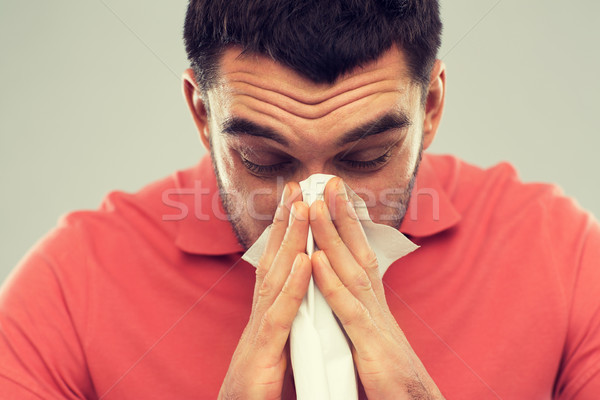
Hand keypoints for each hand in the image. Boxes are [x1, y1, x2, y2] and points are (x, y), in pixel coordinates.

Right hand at [219, 183, 311, 399]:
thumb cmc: (260, 379)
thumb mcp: (275, 339)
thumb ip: (285, 314)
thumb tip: (297, 291)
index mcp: (268, 309)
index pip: (278, 262)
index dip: (287, 230)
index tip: (298, 200)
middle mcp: (261, 310)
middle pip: (275, 258)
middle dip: (287, 221)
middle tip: (298, 186)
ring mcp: (260, 327)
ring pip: (277, 276)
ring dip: (291, 240)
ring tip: (303, 207)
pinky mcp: (265, 349)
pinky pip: (282, 313)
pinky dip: (295, 285)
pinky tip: (306, 259)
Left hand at [309, 177, 443, 399]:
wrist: (412, 399)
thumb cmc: (389, 369)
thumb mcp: (371, 331)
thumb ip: (358, 306)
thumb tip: (346, 284)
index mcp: (373, 300)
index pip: (360, 252)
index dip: (348, 223)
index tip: (334, 195)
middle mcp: (376, 302)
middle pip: (358, 250)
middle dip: (342, 214)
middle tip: (328, 181)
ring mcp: (374, 320)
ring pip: (352, 270)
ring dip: (333, 236)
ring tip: (315, 206)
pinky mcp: (369, 343)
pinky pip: (347, 309)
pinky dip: (331, 283)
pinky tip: (316, 259)